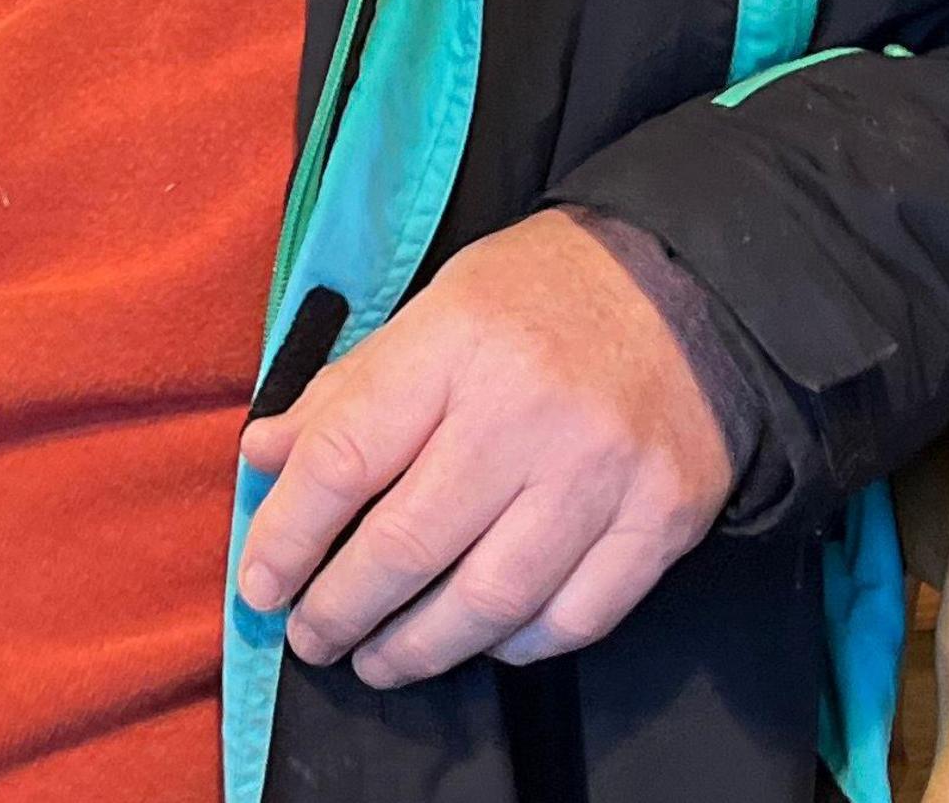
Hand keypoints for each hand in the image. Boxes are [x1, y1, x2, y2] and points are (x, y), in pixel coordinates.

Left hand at [233, 208, 734, 687]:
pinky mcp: (662, 520)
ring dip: (418, 648)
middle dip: (341, 609)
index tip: (259, 583)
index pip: (344, 459)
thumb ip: (346, 390)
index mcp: (452, 347)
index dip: (288, 534)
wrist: (688, 287)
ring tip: (377, 661)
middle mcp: (525, 415)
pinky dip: (515, 646)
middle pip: (408, 544)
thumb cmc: (537, 297)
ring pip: (488, 600)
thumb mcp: (428, 310)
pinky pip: (574, 617)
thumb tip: (264, 457)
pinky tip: (477, 642)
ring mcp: (600, 474)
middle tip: (311, 637)